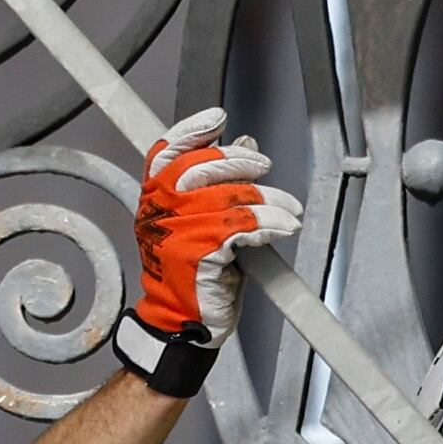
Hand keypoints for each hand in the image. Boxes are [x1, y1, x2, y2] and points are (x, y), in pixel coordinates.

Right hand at [127, 109, 301, 343]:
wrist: (180, 323)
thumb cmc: (190, 276)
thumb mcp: (199, 223)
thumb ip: (216, 185)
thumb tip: (243, 146)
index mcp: (154, 200)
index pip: (166, 152)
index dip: (192, 130)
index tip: (218, 119)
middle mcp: (160, 211)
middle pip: (202, 166)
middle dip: (240, 162)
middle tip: (265, 167)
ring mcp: (178, 232)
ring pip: (231, 197)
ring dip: (269, 199)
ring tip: (288, 208)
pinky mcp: (200, 253)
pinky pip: (243, 227)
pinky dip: (270, 223)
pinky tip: (284, 226)